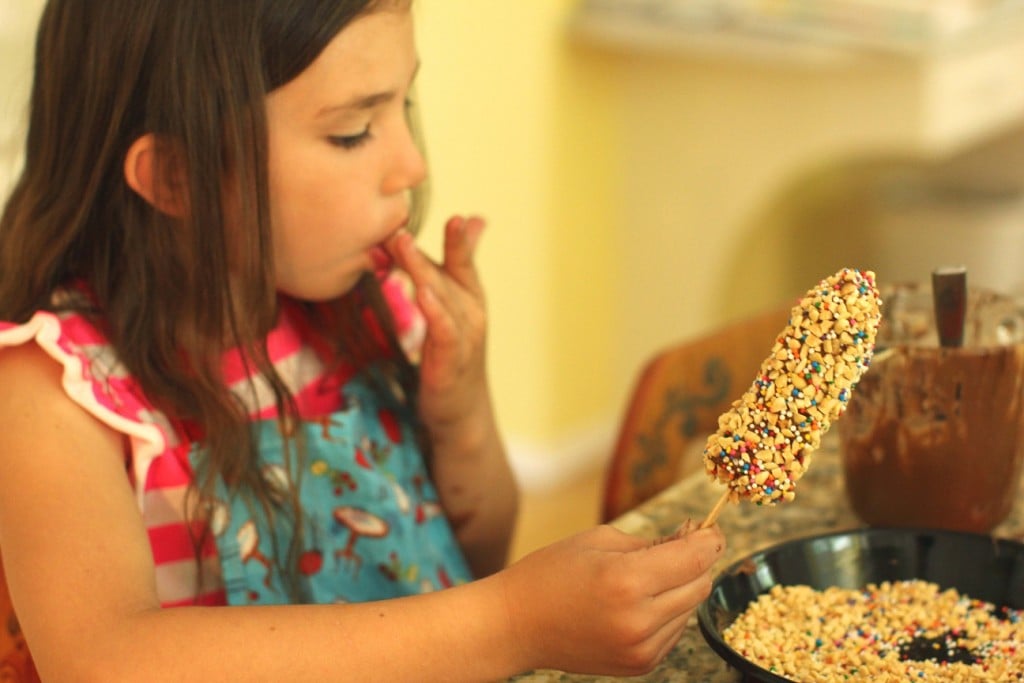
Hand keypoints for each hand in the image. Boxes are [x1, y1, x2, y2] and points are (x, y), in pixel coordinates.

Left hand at [387, 215, 488, 441]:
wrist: (460, 412)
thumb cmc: (450, 357)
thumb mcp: (449, 311)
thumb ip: (443, 272)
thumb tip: (455, 232)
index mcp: (469, 297)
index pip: (462, 260)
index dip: (459, 239)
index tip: (457, 216)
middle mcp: (471, 313)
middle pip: (445, 274)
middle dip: (423, 251)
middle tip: (400, 226)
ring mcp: (464, 337)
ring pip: (442, 297)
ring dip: (421, 271)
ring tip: (401, 247)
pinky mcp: (451, 361)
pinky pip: (443, 331)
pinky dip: (435, 311)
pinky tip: (421, 295)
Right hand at [497, 524, 725, 675]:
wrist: (517, 624)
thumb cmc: (551, 573)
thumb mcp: (599, 540)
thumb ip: (652, 543)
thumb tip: (692, 542)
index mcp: (626, 581)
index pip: (694, 559)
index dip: (709, 540)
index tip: (712, 528)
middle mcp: (639, 620)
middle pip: (699, 585)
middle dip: (697, 562)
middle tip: (682, 545)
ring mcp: (640, 648)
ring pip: (690, 610)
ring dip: (680, 589)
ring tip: (648, 576)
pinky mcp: (639, 665)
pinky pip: (674, 631)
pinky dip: (667, 612)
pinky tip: (639, 602)